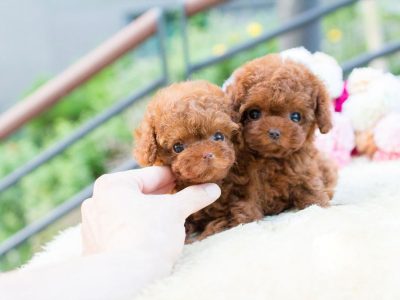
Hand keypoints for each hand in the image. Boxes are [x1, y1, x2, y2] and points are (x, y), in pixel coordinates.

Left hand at [81, 166, 220, 265]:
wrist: (128, 277)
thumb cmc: (149, 237)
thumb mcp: (176, 211)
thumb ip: (193, 196)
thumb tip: (212, 189)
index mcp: (113, 184)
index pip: (153, 175)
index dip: (176, 177)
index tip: (190, 181)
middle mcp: (97, 200)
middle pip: (140, 193)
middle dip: (163, 197)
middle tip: (183, 199)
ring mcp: (93, 224)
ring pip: (130, 211)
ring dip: (149, 213)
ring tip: (169, 218)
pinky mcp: (95, 244)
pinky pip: (121, 228)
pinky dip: (136, 228)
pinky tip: (152, 235)